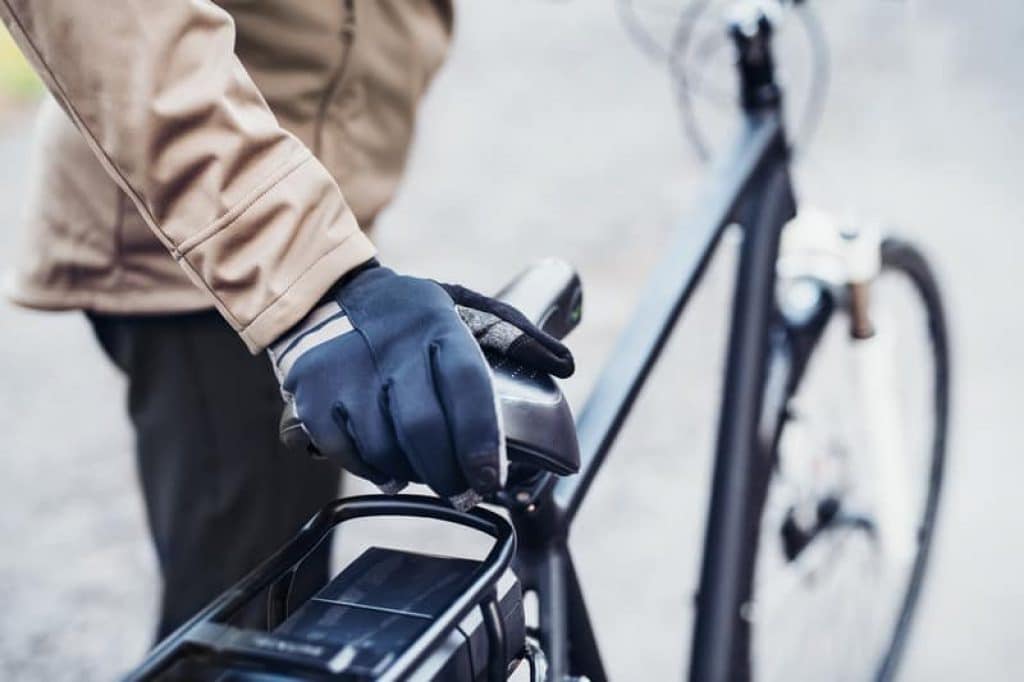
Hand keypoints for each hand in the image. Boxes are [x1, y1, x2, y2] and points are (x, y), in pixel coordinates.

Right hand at [270, 261, 573, 509]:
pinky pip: (347, 453)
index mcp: (436, 324)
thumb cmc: (410, 313)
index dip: (480, 438)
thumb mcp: (464, 306)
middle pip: (423, 428)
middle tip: (465, 491)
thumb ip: (515, 334)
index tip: (490, 478)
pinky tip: (390, 467)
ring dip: (412, 473)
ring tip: (427, 471)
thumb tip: (564, 366)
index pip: (465, 385)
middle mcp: (390, 348)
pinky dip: (374, 470)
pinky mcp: (313, 396)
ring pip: (385, 447)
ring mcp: (346, 373)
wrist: (327, 296)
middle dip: (449, 473)